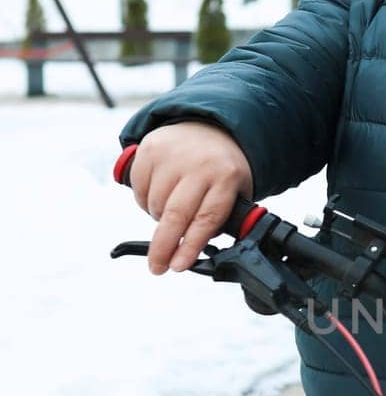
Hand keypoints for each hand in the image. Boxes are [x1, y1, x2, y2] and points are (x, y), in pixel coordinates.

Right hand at [126, 123, 252, 275]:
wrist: (211, 127)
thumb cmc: (222, 170)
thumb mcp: (236, 192)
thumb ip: (222, 220)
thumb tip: (197, 252)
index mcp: (226, 177)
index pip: (206, 218)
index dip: (190, 246)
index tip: (177, 266)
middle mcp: (199, 165)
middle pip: (175, 214)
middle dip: (163, 247)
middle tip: (157, 267)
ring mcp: (173, 155)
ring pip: (154, 205)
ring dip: (158, 219)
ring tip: (172, 211)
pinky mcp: (151, 149)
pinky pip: (139, 189)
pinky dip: (145, 201)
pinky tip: (159, 193)